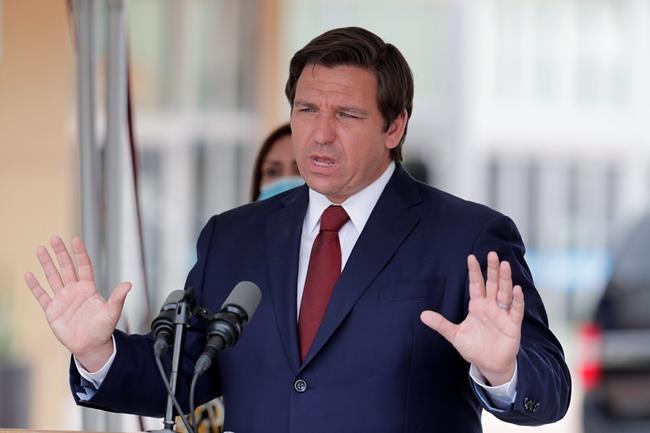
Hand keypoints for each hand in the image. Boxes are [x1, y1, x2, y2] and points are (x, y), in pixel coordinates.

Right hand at [24, 236, 130, 371]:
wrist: (91, 345)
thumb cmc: (103, 329)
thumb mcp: (112, 312)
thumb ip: (117, 298)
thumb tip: (129, 284)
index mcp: (89, 289)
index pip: (83, 266)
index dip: (80, 253)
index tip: (76, 239)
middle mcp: (74, 291)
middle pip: (66, 267)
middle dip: (60, 253)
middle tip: (55, 238)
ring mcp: (62, 299)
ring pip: (53, 277)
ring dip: (46, 264)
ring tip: (40, 249)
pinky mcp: (52, 310)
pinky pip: (42, 295)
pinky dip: (35, 286)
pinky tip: (29, 275)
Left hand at [420, 251, 523, 385]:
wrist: (489, 365)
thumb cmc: (474, 348)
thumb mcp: (454, 335)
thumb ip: (441, 324)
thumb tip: (422, 315)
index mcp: (477, 306)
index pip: (476, 284)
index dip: (474, 271)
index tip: (471, 257)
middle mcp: (491, 306)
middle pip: (492, 284)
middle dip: (492, 269)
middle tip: (492, 254)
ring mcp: (503, 314)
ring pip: (504, 293)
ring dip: (505, 279)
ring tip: (504, 265)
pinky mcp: (513, 325)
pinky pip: (515, 310)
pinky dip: (517, 300)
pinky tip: (517, 289)